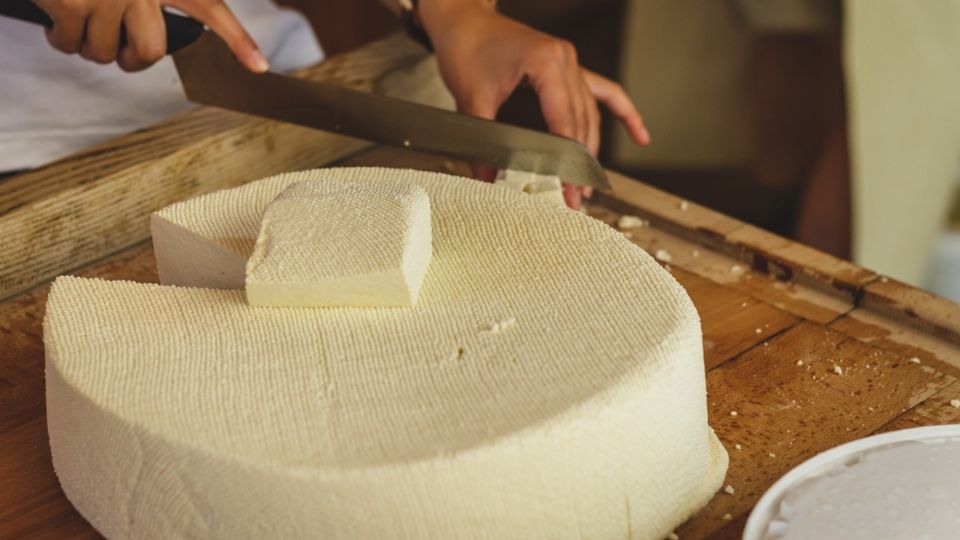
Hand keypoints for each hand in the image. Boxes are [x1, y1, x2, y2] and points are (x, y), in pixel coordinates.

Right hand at [33, 0, 267, 71]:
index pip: (211, 8)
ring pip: (106, 52)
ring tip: (83, 24)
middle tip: (121, 51)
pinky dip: (61, 39)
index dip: (237, 39)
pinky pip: (71, 43)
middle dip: (133, 60)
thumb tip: (157, 30)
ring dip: (91, 47)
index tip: (258, 66)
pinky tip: (59, 21)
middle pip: (151, 50)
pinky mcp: (73, 3)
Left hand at [419, 0, 649, 208]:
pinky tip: (640, 134)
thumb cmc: (467, 47)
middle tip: (576, 198)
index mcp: (546, 63)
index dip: (567, 160)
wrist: (464, 19)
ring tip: (588, 185)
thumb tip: (487, 177)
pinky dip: (622, 112)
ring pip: (590, 114)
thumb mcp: (471, 97)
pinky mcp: (568, 67)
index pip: (564, 122)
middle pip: (581, 121)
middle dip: (580, 164)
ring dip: (592, 150)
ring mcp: (570, 62)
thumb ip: (482, 138)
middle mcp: (565, 60)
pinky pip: (604, 91)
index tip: (566, 188)